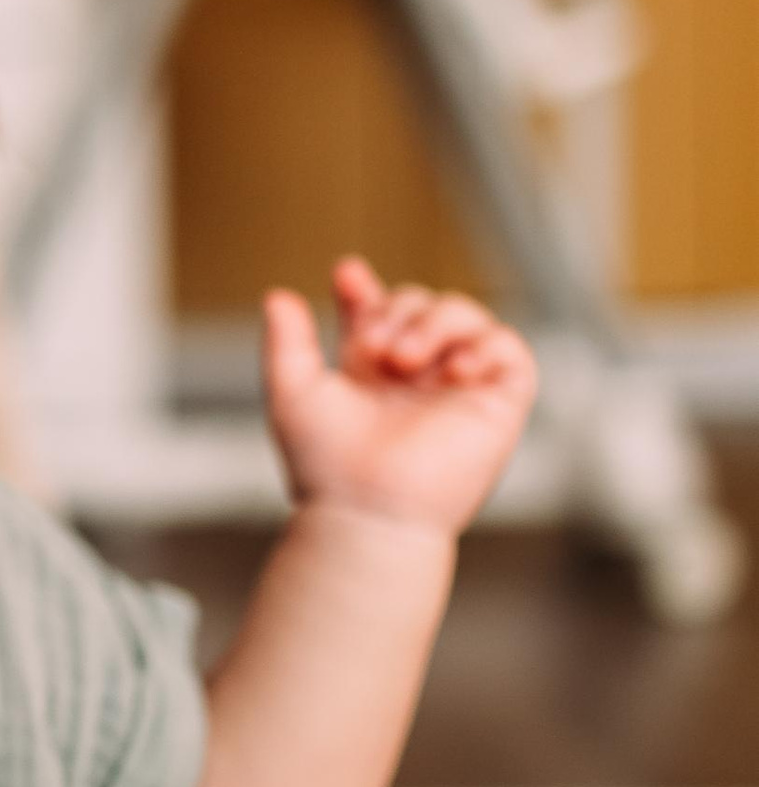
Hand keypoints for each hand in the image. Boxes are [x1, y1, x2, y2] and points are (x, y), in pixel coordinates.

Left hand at [263, 258, 536, 536]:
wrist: (366, 509)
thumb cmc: (327, 466)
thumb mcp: (294, 392)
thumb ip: (286, 342)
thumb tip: (277, 295)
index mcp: (371, 374)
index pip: (379, 313)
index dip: (366, 291)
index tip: (346, 277)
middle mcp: (417, 379)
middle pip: (421, 303)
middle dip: (396, 308)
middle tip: (371, 345)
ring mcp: (459, 389)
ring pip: (465, 315)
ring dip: (434, 321)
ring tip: (403, 359)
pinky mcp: (498, 405)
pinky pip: (509, 349)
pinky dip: (484, 345)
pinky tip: (451, 369)